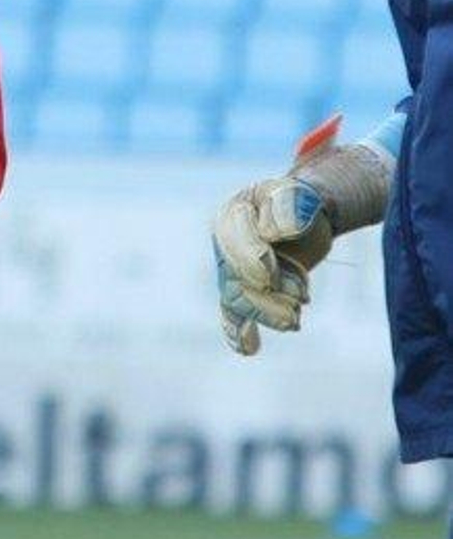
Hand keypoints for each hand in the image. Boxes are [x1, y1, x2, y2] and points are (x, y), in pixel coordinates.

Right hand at [213, 114, 382, 354]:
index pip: (234, 235)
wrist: (310, 217)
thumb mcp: (304, 189)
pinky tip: (248, 348)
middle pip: (234, 270)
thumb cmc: (306, 198)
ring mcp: (232, 268)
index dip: (252, 253)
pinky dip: (237, 332)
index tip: (272, 269)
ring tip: (296, 320)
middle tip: (302, 297)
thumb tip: (282, 224)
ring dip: (265, 312)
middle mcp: (227, 241)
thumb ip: (294, 198)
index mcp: (236, 210)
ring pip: (238, 296)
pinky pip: (232, 315)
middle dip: (265, 288)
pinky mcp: (243, 292)